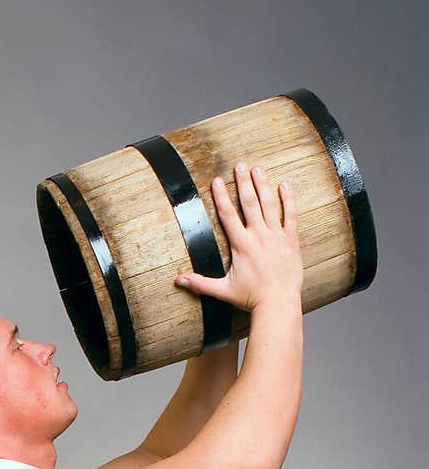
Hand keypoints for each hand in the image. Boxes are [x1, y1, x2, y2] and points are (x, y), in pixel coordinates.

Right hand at [175, 162, 303, 312]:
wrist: (278, 303)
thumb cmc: (251, 298)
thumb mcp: (223, 290)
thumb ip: (200, 283)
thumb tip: (179, 280)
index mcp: (241, 245)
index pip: (228, 215)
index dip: (221, 196)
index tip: (216, 181)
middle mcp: (259, 236)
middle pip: (250, 203)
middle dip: (244, 182)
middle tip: (240, 165)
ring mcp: (276, 236)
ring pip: (269, 204)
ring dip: (263, 184)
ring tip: (258, 168)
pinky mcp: (290, 240)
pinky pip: (290, 215)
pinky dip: (288, 199)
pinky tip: (284, 185)